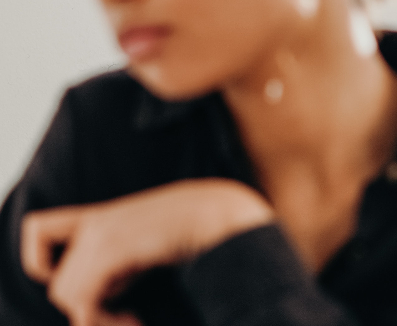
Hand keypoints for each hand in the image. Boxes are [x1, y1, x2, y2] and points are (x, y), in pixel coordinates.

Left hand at [22, 178, 273, 325]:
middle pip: (59, 282)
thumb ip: (128, 263)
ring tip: (134, 320)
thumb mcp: (156, 245)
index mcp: (105, 216)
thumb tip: (102, 306)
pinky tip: (138, 321)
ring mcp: (102, 232)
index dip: (45, 263)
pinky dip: (105, 320)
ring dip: (98, 320)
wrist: (225, 213)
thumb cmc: (204, 230)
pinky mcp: (112, 247)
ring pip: (67, 295)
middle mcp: (97, 221)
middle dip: (87, 310)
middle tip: (128, 318)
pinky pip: (84, 299)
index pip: (39, 231)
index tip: (93, 285)